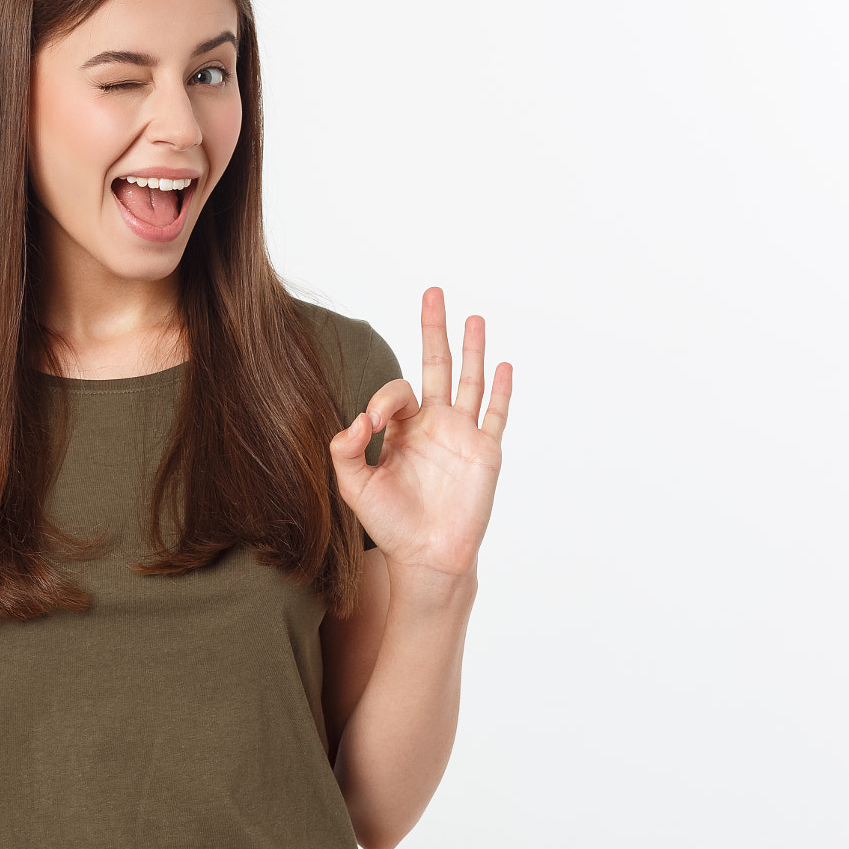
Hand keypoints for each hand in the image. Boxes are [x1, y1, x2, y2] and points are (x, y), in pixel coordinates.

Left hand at [329, 287, 510, 584]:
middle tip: (432, 293)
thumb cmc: (390, 523)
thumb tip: (354, 420)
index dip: (382, 399)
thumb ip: (344, 451)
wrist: (425, 556)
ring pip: (468, 381)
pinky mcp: (485, 452)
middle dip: (433, 329)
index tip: (371, 423)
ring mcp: (462, 435)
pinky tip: (504, 365)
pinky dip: (500, 391)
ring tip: (474, 317)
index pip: (396, 391)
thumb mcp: (354, 487)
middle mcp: (433, 424)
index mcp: (402, 429)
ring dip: (472, 349)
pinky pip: (495, 415)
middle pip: (435, 365)